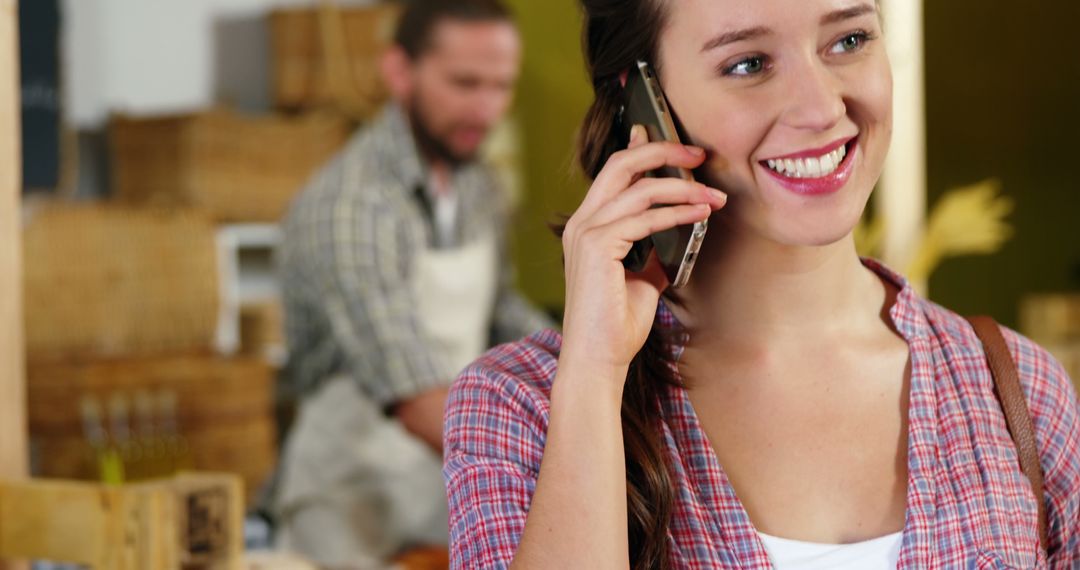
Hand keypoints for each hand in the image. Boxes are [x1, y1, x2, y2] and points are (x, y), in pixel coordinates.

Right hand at [559, 125, 726, 379]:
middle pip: (621, 164)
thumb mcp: (643, 277)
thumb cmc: (618, 323)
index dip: (644, 148)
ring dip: (683, 188)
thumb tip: (681, 228)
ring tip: (713, 196)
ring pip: (639, 189)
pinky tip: (700, 214)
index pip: (615, 172)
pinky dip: (676, 213)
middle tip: (699, 154)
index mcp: (588, 225)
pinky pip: (644, 218)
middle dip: (664, 152)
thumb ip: (654, 249)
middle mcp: (582, 223)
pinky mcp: (597, 247)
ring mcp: (586, 233)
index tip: (679, 145)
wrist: (600, 358)